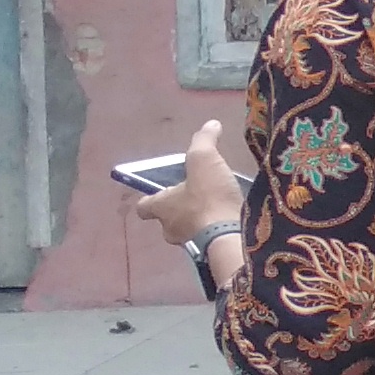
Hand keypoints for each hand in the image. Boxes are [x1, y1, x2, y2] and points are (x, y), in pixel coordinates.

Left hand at [133, 119, 246, 243]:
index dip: (150, 197)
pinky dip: (214, 227)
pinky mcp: (210, 250)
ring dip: (198, 218)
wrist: (230, 235)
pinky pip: (207, 236)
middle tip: (195, 194)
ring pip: (187, 228)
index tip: (160, 190)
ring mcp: (189, 242)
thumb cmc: (208, 198)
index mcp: (162, 207)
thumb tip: (210, 124)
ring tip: (217, 204)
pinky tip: (229, 217)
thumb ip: (204, 141)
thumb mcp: (204, 160)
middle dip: (179, 207)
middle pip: (167, 217)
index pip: (144, 206)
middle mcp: (170, 228)